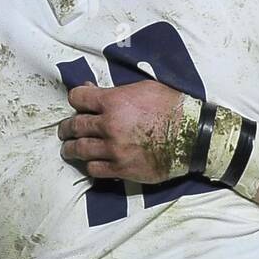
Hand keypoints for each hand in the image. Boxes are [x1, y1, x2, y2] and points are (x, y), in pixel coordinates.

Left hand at [58, 79, 188, 182]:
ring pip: (80, 150)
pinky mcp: (122, 169)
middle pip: (75, 125)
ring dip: (71, 148)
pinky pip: (94, 169)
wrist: (192, 135)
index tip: (77, 103)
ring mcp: (114, 149)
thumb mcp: (144, 88)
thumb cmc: (172, 107)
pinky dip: (90, 165)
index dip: (76, 99)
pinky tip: (91, 162)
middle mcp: (109, 125)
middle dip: (67, 127)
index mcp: (113, 102)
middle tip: (66, 130)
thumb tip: (95, 92)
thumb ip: (116, 92)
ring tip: (69, 149)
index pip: (78, 98)